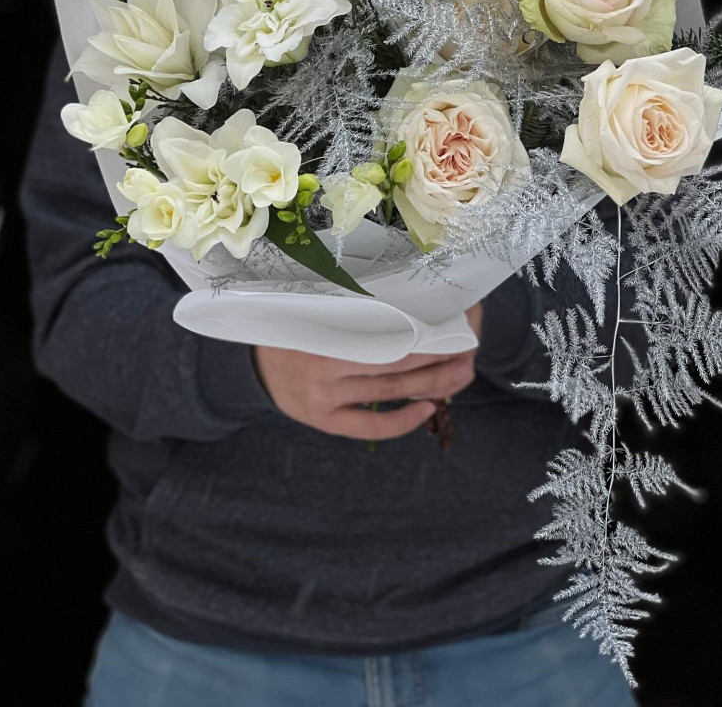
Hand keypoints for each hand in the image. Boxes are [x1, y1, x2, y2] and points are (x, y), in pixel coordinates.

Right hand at [254, 303, 482, 440]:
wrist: (253, 366)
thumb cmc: (296, 327)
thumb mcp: (317, 307)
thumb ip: (355, 304)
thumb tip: (412, 294)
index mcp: (324, 328)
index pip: (386, 331)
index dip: (424, 332)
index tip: (453, 324)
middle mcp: (324, 364)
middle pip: (394, 363)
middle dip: (437, 359)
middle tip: (468, 352)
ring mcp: (324, 396)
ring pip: (389, 392)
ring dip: (431, 385)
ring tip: (460, 375)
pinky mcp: (324, 420)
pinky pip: (370, 426)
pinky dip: (402, 421)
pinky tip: (428, 409)